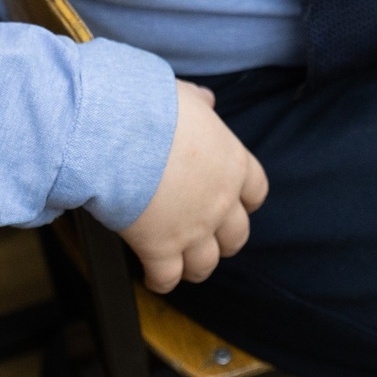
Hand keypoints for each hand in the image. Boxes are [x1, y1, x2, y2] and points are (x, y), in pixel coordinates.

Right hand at [118, 80, 267, 293]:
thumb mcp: (184, 95)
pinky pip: (166, 278)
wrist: (120, 133)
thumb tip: (208, 100)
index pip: (256, 191)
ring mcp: (193, 229)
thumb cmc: (150, 108)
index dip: (245, 201)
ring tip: (181, 262)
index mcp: (232, 163)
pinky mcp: (160, 249)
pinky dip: (160, 281)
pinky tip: (151, 275)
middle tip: (208, 236)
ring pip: (206, 264)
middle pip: (237, 236)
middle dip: (224, 239)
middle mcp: (220, 201)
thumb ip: (200, 103)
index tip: (235, 203)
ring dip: (195, 265)